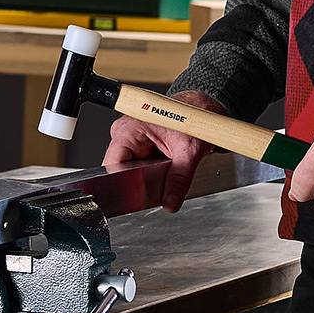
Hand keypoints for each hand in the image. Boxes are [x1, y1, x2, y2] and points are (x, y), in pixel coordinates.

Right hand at [103, 88, 217, 211]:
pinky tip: (161, 171)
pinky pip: (136, 166)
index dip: (123, 183)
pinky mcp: (137, 146)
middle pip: (119, 169)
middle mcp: (124, 133)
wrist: (200, 109)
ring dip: (143, 178)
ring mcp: (129, 140)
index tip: (138, 195)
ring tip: (163, 173)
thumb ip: (179, 180)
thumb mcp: (189, 151)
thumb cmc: (193, 119)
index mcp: (129, 129)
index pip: (113, 164)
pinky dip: (147, 173)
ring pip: (127, 170)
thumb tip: (171, 202)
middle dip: (137, 182)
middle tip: (158, 188)